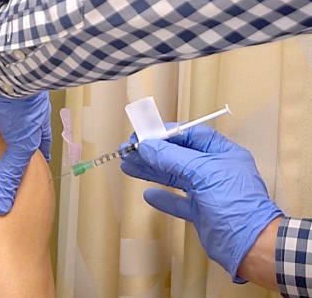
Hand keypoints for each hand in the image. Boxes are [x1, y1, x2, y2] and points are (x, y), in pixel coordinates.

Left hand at [0, 50, 50, 214]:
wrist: (3, 67)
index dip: (31, 158)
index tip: (24, 173)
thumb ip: (10, 174)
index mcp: (32, 121)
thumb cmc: (22, 105)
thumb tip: (2, 206)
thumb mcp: (21, 144)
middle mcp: (14, 109)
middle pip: (5, 132)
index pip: (35, 144)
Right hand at [119, 124, 281, 281]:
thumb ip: (172, 158)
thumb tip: (147, 146)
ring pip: (174, 177)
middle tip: (129, 150)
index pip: (191, 136)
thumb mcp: (203, 172)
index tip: (144, 134)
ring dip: (151, 171)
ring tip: (128, 165)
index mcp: (222, 154)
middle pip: (177, 155)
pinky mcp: (201, 212)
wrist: (251, 245)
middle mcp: (214, 170)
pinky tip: (149, 194)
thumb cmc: (237, 205)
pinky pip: (177, 202)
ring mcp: (207, 192)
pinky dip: (162, 198)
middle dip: (152, 152)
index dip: (167, 133)